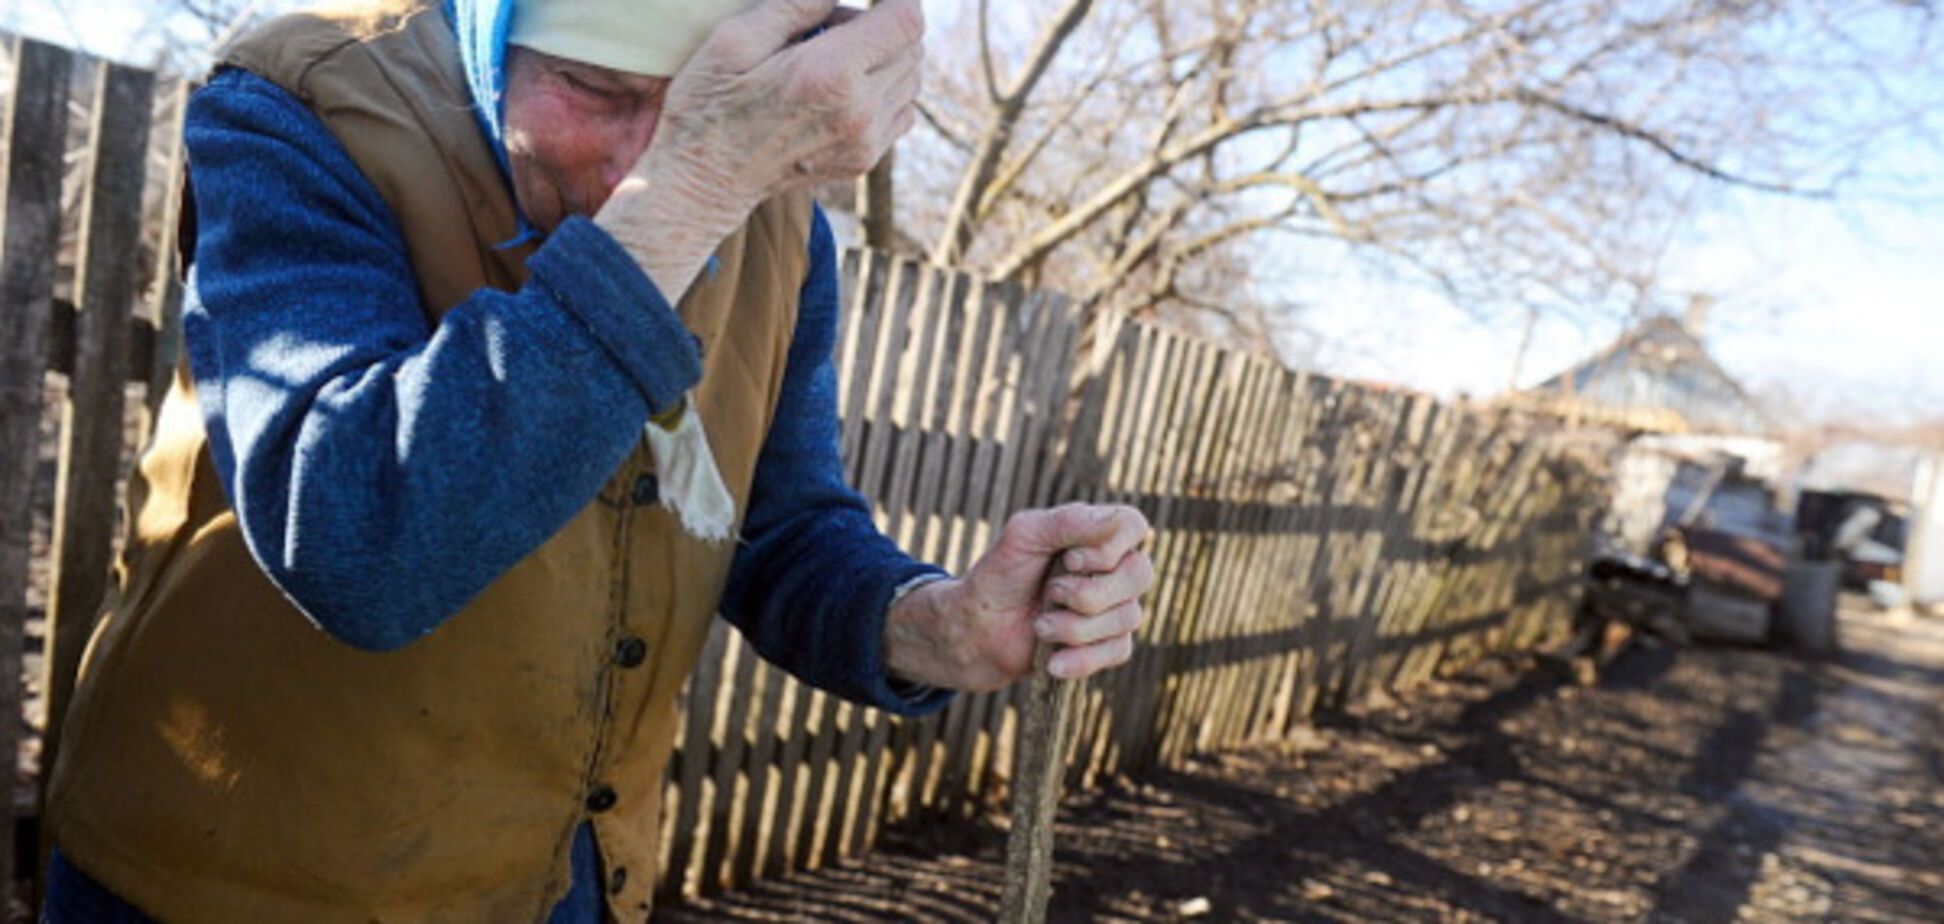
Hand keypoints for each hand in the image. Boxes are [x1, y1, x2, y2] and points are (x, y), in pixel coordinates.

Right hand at [658, 0, 923, 203]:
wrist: (703, 183)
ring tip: (834, 57)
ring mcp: (865, 142)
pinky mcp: (863, 161)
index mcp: (829, 74)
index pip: (905, 21)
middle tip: (831, 26)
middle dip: (883, 24)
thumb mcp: (736, 38)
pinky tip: (843, 89)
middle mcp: (859, 112)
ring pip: (912, 79)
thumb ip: (797, 3)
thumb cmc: (709, 105)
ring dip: (886, 57)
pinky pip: (902, 111)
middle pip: (913, 47)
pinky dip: (885, 90)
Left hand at [884, 504, 1154, 691]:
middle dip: (1088, 592)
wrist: (977, 630)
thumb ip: (1068, 522)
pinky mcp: (1107, 644)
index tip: (1070, 559)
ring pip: (1127, 617)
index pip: (1133, 525)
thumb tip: (1120, 522)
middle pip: (1140, 574)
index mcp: (1096, 534)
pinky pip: (1118, 651)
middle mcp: (1113, 567)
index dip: (1109, 547)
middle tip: (1049, 593)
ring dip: (1074, 627)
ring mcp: (1114, 607)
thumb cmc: (1000, 574)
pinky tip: (1052, 661)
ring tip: (1039, 626)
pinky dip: (1081, 659)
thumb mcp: (1024, 535)